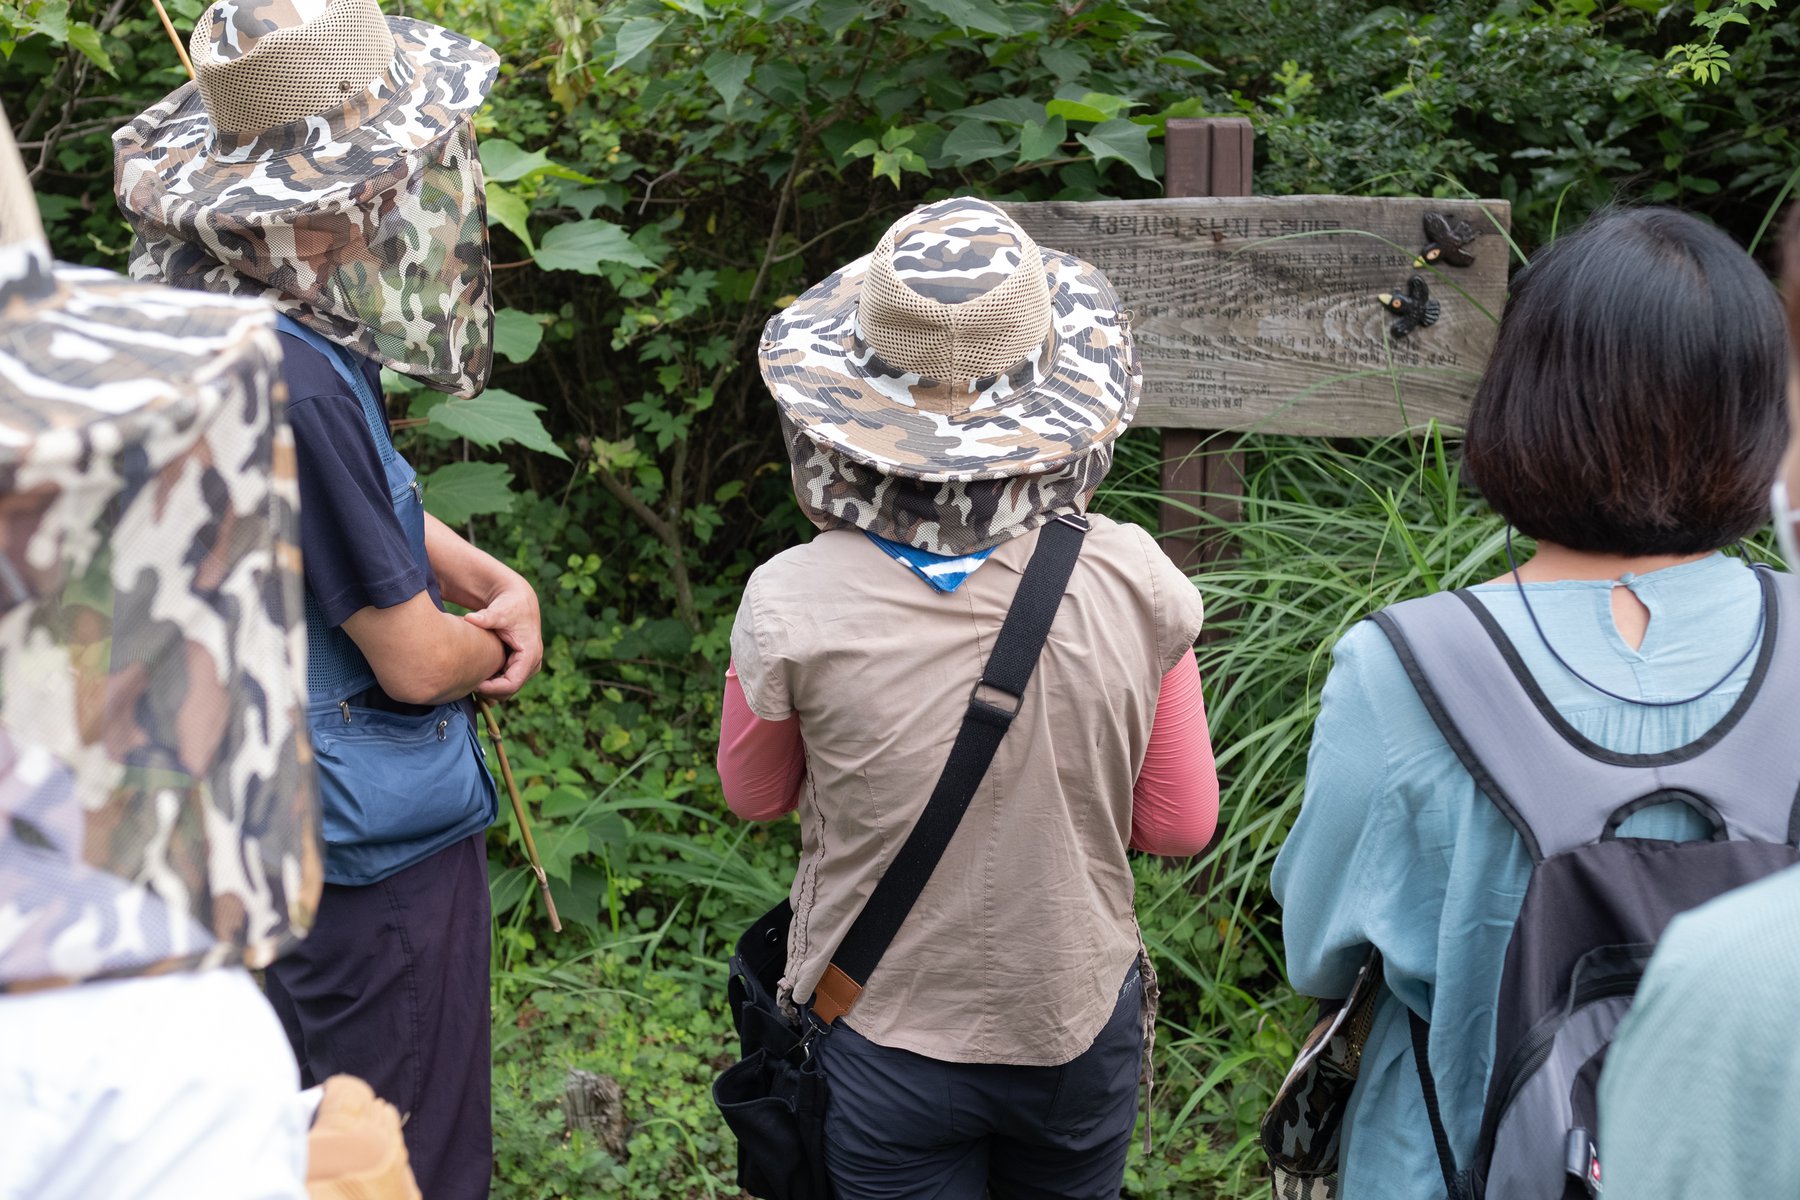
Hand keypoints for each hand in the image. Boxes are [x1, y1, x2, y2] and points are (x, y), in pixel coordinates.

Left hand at [463, 571, 541, 698]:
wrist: (518, 600)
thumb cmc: (510, 605)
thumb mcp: (499, 611)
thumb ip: (487, 617)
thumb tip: (469, 618)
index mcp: (530, 655)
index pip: (511, 684)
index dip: (491, 689)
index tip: (473, 684)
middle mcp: (532, 664)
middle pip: (509, 691)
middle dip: (488, 692)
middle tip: (466, 684)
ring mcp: (527, 667)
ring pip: (506, 690)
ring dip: (488, 690)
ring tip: (468, 680)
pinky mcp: (519, 666)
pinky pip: (505, 683)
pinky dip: (490, 683)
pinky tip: (474, 675)